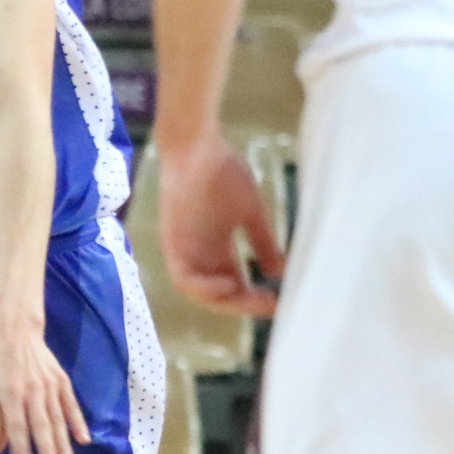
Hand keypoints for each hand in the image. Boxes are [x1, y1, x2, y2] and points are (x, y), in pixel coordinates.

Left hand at [0, 311, 90, 453]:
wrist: (15, 330)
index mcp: (10, 393)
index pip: (17, 428)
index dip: (22, 451)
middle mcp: (32, 391)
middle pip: (41, 426)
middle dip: (47, 451)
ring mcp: (49, 385)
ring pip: (58, 419)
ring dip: (63, 442)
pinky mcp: (61, 380)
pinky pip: (71, 405)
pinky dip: (77, 422)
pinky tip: (83, 439)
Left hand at [159, 138, 285, 317]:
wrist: (197, 146)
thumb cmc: (223, 171)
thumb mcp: (250, 213)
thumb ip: (263, 241)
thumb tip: (281, 271)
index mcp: (218, 247)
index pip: (237, 283)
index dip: (256, 297)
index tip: (282, 302)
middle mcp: (201, 254)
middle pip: (221, 293)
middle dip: (246, 304)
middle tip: (272, 307)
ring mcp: (185, 250)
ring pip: (200, 292)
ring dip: (225, 301)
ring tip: (250, 300)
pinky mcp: (171, 242)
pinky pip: (183, 277)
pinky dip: (203, 288)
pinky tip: (228, 284)